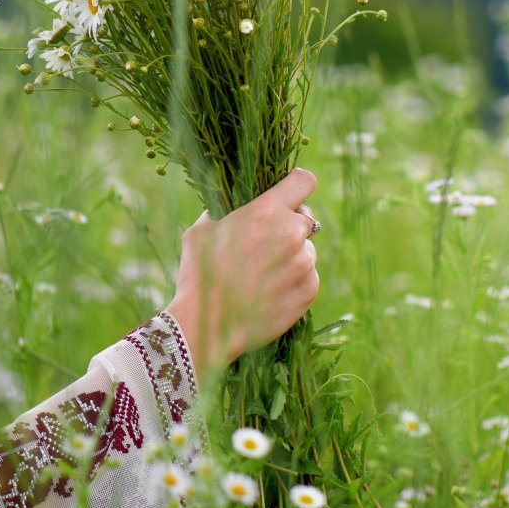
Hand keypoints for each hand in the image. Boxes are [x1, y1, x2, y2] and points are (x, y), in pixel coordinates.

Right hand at [165, 168, 320, 382]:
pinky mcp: (309, 290)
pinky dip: (294, 282)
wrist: (206, 326)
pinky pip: (308, 277)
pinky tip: (269, 293)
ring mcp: (304, 263)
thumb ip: (227, 211)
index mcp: (267, 211)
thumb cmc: (199, 275)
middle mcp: (292, 233)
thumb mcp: (203, 230)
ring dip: (291, 256)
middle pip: (305, 218)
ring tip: (262, 275)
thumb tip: (237, 205)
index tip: (289, 195)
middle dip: (289, 226)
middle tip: (267, 244)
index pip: (304, 181)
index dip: (296, 187)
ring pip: (306, 250)